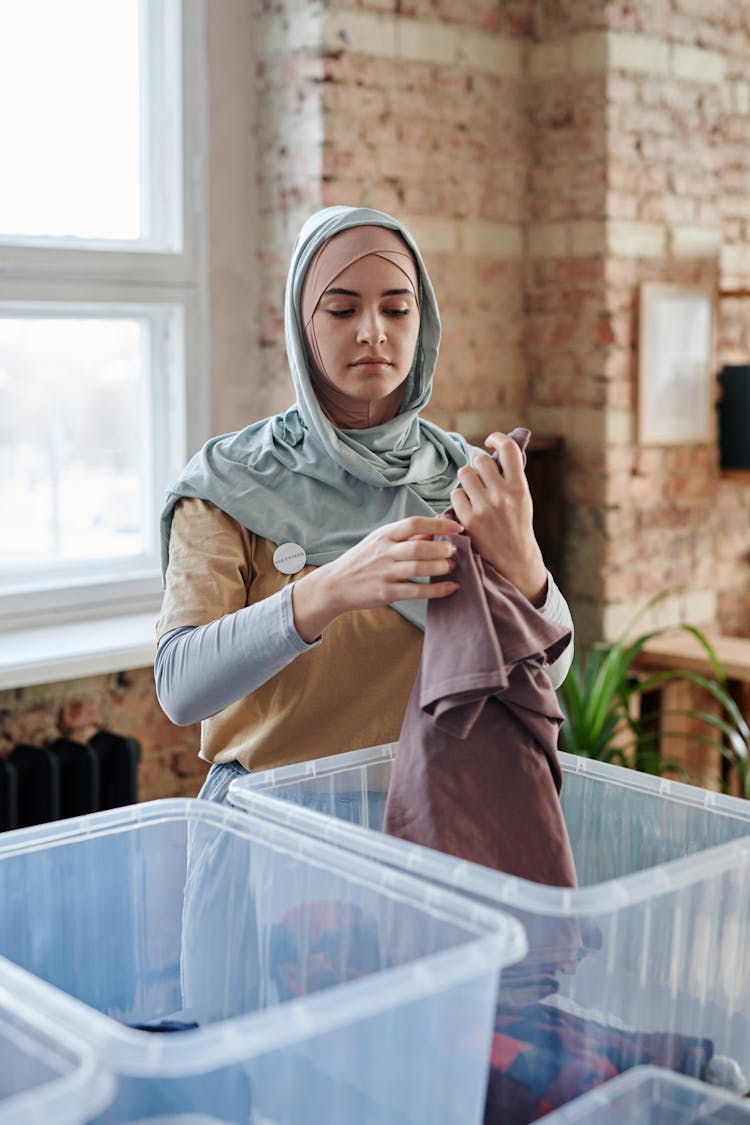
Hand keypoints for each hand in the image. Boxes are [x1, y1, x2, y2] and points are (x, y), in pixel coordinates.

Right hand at [291, 515, 461, 641]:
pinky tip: (451, 587)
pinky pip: (416, 591)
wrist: (335, 585)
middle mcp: (384, 552)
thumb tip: (435, 530)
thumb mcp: (380, 542)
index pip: (414, 523)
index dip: (438, 525)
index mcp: (384, 535)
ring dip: (440, 567)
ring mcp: (384, 573)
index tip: (457, 528)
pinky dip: (436, 589)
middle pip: (418, 547)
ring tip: (452, 567)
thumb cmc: (362, 560)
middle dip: (441, 549)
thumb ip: (406, 537)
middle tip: (455, 551)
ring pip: (418, 568)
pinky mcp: (385, 593)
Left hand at [449, 431, 547, 603]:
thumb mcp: (523, 498)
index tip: (491, 441)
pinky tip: (467, 507)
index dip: (497, 438)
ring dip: (467, 480)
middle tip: (482, 478)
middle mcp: (502, 495)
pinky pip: (455, 494)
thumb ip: (512, 475)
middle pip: (480, 461)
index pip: (508, 449)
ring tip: (474, 492)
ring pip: (465, 474)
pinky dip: (460, 498)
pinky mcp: (468, 520)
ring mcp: (484, 508)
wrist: (514, 558)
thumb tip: (501, 447)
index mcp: (519, 487)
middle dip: (479, 466)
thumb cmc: (517, 524)